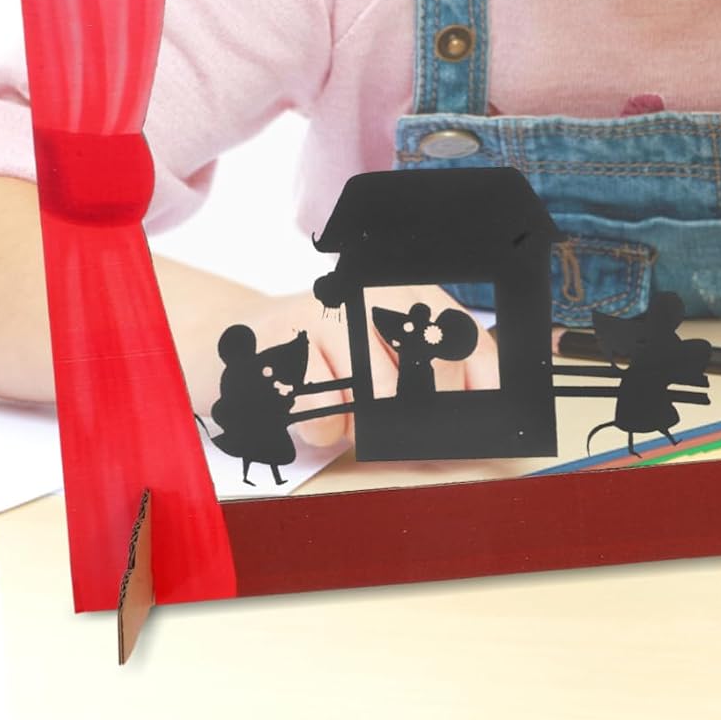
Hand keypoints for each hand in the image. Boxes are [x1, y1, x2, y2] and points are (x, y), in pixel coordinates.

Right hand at [190, 283, 498, 446]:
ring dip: (364, 424)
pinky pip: (329, 415)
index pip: (468, 341)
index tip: (487, 425)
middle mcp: (375, 292)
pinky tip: (305, 401)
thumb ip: (429, 376)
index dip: (486, 387)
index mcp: (409, 292)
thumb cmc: (321, 354)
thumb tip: (477, 425)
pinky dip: (323, 428)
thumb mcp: (380, 351)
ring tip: (340, 403)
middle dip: (420, 417)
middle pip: (432, 372)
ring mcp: (330, 311)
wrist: (233, 341)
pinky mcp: (287, 341)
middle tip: (387, 424)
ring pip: (380, 398)